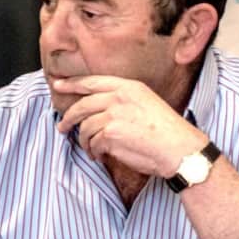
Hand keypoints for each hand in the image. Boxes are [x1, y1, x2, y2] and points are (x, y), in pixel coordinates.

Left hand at [54, 75, 208, 177]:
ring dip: (84, 141)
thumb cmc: (166, 130)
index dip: (72, 83)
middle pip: (81, 105)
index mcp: (128, 87)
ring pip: (85, 127)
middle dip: (68, 117)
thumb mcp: (146, 102)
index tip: (58, 85)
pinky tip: (101, 156)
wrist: (179, 149)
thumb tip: (97, 110)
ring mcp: (113, 115)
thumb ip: (122, 100)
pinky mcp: (110, 134)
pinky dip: (94, 152)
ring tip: (91, 150)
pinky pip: (92, 143)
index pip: (92, 82)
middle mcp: (118, 97)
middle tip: (62, 127)